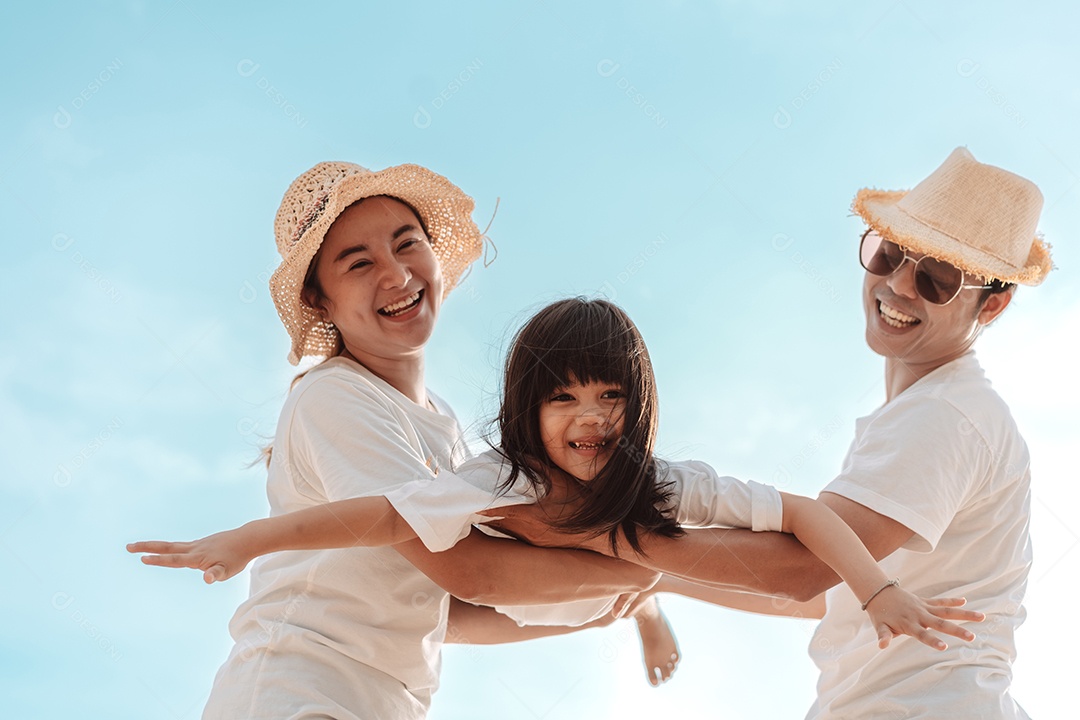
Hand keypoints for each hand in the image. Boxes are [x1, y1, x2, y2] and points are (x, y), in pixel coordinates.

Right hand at [127, 524, 259, 583]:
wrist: (247, 539)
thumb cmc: (237, 558)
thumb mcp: (228, 570)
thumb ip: (216, 574)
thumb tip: (207, 578)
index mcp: (197, 557)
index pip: (174, 559)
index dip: (158, 560)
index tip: (142, 559)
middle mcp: (194, 549)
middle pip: (166, 548)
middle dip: (146, 547)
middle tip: (128, 547)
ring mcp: (196, 545)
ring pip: (171, 545)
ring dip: (154, 546)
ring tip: (138, 548)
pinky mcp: (201, 544)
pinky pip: (181, 547)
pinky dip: (168, 548)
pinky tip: (165, 551)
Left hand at [479, 470, 611, 551]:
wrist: (601, 533)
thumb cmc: (581, 505)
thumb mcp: (561, 482)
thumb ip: (538, 468)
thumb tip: (519, 454)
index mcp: (529, 517)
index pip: (495, 511)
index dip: (478, 504)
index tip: (466, 494)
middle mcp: (525, 532)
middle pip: (493, 523)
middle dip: (479, 511)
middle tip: (467, 497)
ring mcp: (530, 541)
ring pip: (501, 530)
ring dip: (491, 519)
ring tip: (478, 506)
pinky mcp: (535, 544)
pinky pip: (513, 535)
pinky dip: (504, 525)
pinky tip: (501, 516)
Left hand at [865, 585, 984, 650]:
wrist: (878, 593)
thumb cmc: (880, 614)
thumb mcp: (879, 626)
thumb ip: (883, 636)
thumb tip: (881, 645)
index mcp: (909, 624)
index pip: (922, 635)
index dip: (932, 640)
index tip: (944, 647)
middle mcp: (919, 615)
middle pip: (940, 623)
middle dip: (956, 630)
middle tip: (972, 637)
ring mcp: (924, 607)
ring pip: (946, 611)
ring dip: (963, 614)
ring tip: (981, 617)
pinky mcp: (925, 601)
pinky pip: (940, 601)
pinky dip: (952, 601)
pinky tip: (965, 601)